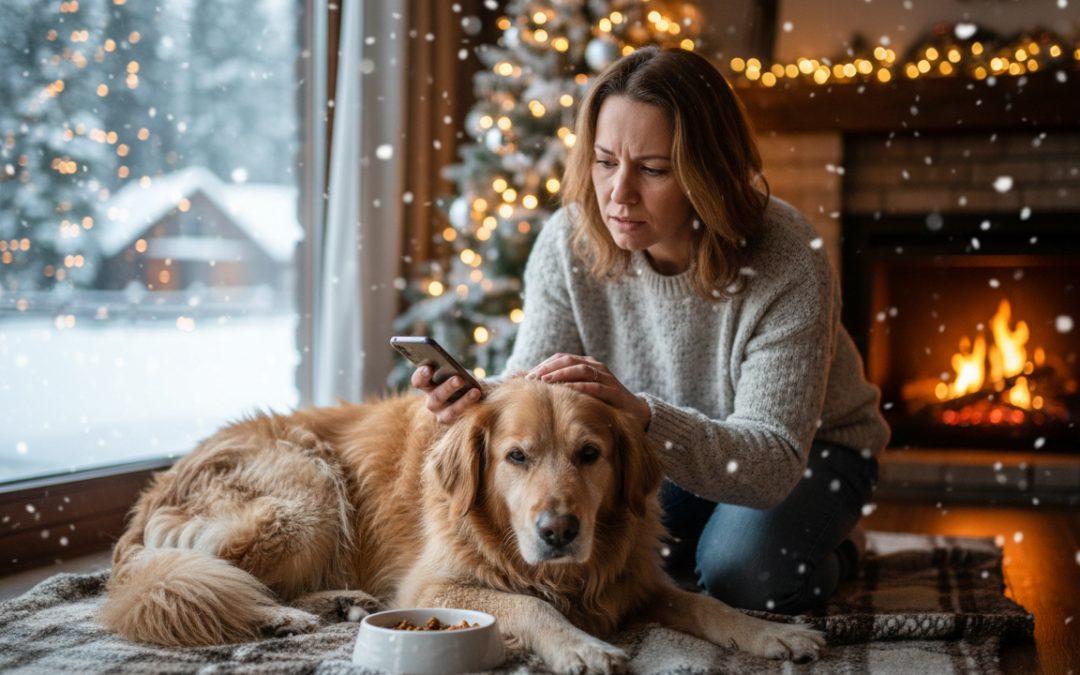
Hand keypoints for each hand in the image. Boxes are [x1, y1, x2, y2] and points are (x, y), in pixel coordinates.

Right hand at [411, 366, 480, 424]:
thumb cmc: (461, 377)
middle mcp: (432, 402)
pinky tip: (478, 396)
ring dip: (463, 401)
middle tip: (458, 379)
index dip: (421, 375)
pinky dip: (471, 406)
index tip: (429, 368)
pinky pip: (462, 417)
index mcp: (427, 386)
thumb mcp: (456, 372)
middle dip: (447, 388)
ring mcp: (442, 414)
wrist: (473, 392)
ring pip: (450, 411)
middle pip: (435, 397)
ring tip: (475, 391)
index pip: (418, 381)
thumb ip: (453, 371)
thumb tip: (459, 371)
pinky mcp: (455, 423)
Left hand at [525, 354, 650, 430]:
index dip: (544, 365)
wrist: (633, 411)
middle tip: (532, 378)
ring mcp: (605, 377)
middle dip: (547, 368)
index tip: (529, 375)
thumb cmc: (602, 402)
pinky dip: (579, 387)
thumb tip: (538, 389)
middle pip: (567, 361)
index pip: (561, 358)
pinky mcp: (613, 390)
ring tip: (545, 381)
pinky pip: (594, 386)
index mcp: (586, 363)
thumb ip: (565, 386)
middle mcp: (595, 366)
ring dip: (560, 374)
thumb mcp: (582, 391)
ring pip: (579, 370)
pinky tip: (566, 390)